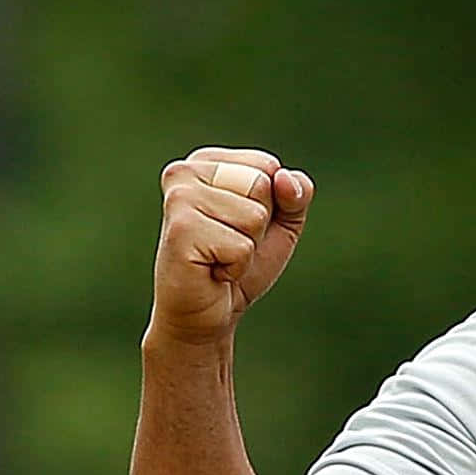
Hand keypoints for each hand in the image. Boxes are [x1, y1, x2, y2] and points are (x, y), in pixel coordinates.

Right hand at [149, 146, 313, 345]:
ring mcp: (179, 199)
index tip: (238, 224)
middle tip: (229, 244)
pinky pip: (241, 246)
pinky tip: (212, 270)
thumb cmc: (238, 263)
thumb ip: (296, 194)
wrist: (207, 312)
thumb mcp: (280, 223)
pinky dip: (236, 266)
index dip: (270, 204)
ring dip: (247, 247)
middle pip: (262, 184)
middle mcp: (184, 172)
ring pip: (255, 215)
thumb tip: (285, 178)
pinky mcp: (180, 231)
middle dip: (259, 225)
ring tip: (219, 256)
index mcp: (206, 162)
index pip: (268, 166)